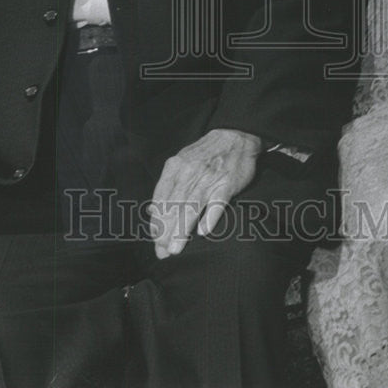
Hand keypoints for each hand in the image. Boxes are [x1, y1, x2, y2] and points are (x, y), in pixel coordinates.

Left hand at [151, 128, 260, 258]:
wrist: (235, 135)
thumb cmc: (205, 153)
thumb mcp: (182, 161)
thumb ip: (168, 185)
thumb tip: (152, 211)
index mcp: (176, 167)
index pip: (161, 198)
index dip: (157, 221)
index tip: (155, 240)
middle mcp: (190, 172)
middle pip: (174, 206)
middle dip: (166, 231)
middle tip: (162, 252)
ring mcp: (210, 178)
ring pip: (192, 207)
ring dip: (182, 230)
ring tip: (175, 249)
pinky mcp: (228, 184)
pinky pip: (217, 203)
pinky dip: (210, 216)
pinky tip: (203, 231)